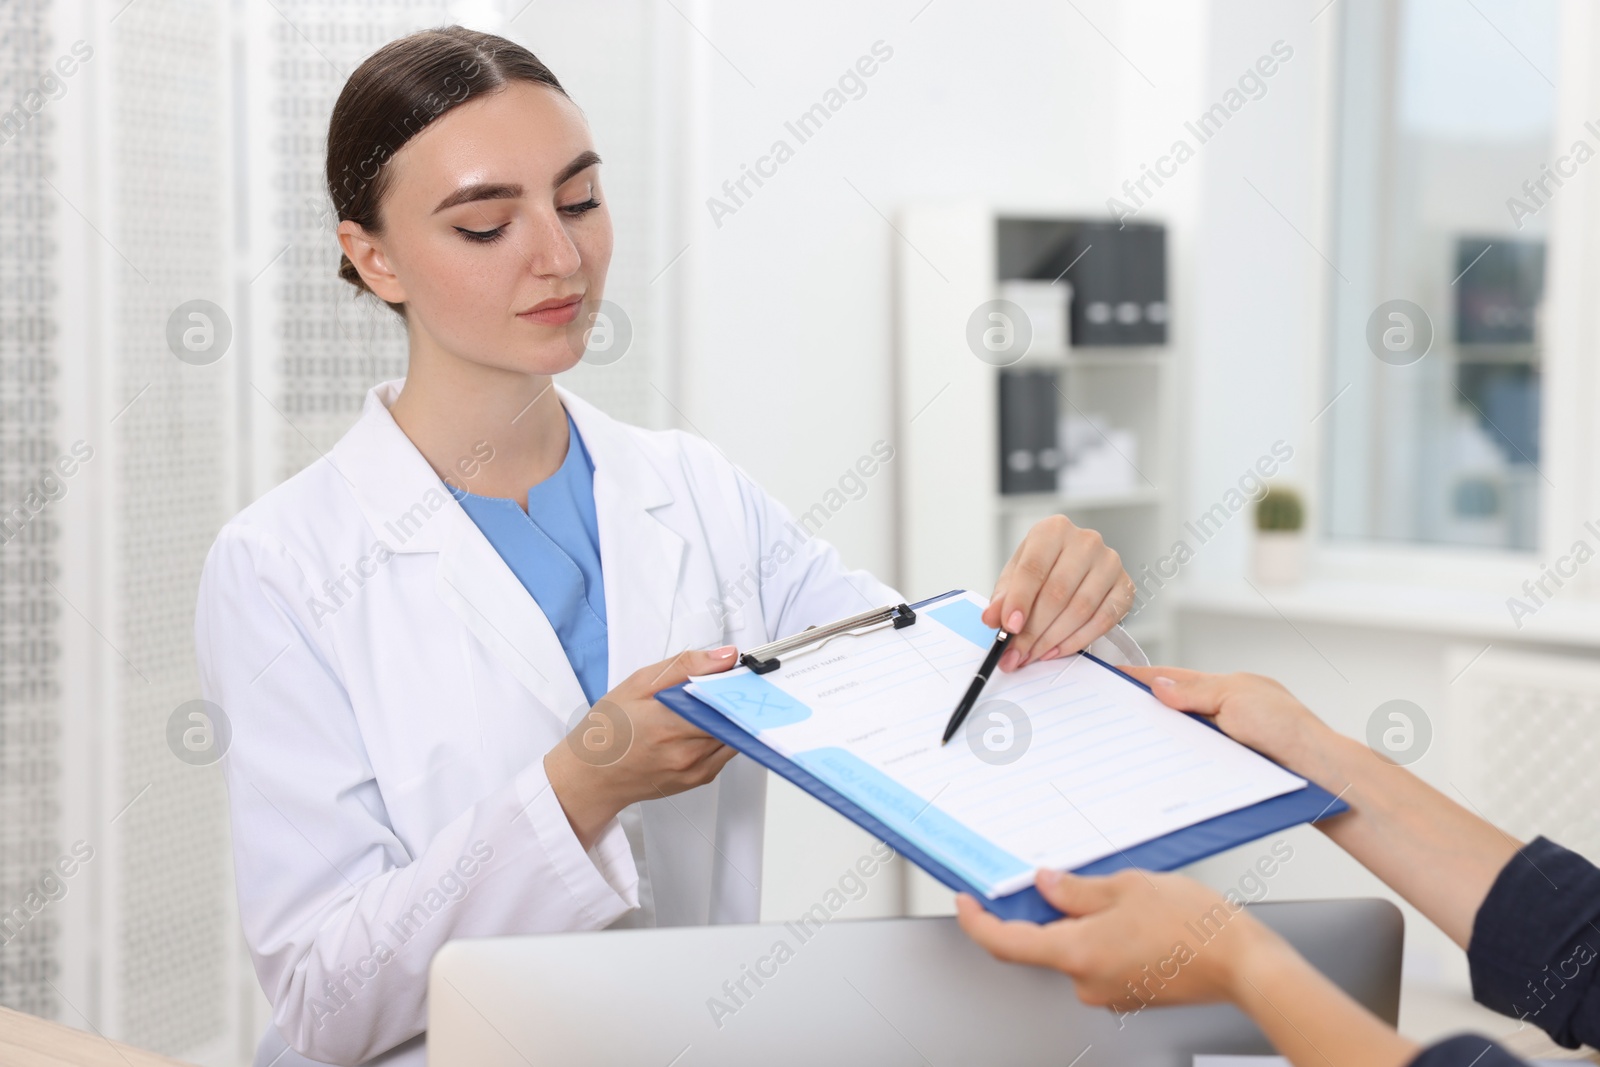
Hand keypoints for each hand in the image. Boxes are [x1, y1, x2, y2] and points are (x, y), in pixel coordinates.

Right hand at [544, 646, 740, 848]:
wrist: (593, 776)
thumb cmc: (607, 730)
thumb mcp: (637, 684)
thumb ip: (684, 666)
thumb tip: (725, 656)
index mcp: (668, 723)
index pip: (724, 699)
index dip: (733, 682)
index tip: (735, 671)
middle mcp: (686, 751)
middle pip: (732, 716)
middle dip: (731, 698)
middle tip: (720, 684)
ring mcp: (694, 769)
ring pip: (733, 734)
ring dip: (727, 717)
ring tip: (704, 705)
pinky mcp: (699, 779)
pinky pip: (725, 751)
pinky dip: (720, 735)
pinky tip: (699, 727)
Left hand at [955, 868, 1282, 1012]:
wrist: (1246, 965)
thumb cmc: (1197, 926)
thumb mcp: (1129, 886)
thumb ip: (1077, 889)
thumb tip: (1045, 885)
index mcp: (1078, 953)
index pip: (1005, 943)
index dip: (976, 921)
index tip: (964, 902)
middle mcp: (1087, 981)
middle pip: (1041, 944)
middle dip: (1043, 911)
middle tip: (1053, 878)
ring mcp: (1108, 992)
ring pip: (1074, 950)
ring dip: (1079, 922)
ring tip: (1115, 894)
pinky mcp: (1128, 993)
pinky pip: (1099, 961)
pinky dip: (1100, 937)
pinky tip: (1130, 917)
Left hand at [982, 515, 1134, 670]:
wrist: (1077, 565)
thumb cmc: (1043, 568)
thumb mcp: (1016, 576)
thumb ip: (1003, 597)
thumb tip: (993, 618)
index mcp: (1053, 530)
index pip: (1033, 568)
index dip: (1020, 601)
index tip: (1009, 627)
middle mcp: (1085, 542)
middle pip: (1057, 593)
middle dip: (1033, 630)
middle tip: (1016, 653)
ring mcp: (1110, 563)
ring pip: (1080, 609)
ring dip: (1053, 639)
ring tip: (1032, 655)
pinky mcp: (1125, 586)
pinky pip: (1103, 620)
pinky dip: (1077, 640)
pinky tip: (1056, 650)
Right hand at [1118, 666, 1332, 781]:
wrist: (1318, 773)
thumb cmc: (1289, 729)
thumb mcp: (1236, 698)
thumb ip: (1194, 693)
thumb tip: (1159, 687)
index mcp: (1225, 687)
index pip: (1174, 678)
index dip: (1143, 677)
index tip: (1114, 677)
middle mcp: (1223, 713)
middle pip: (1173, 710)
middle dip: (1145, 711)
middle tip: (1114, 715)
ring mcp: (1225, 741)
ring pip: (1180, 739)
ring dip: (1160, 742)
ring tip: (1131, 744)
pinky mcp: (1227, 768)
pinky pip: (1191, 763)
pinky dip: (1175, 764)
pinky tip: (1160, 770)